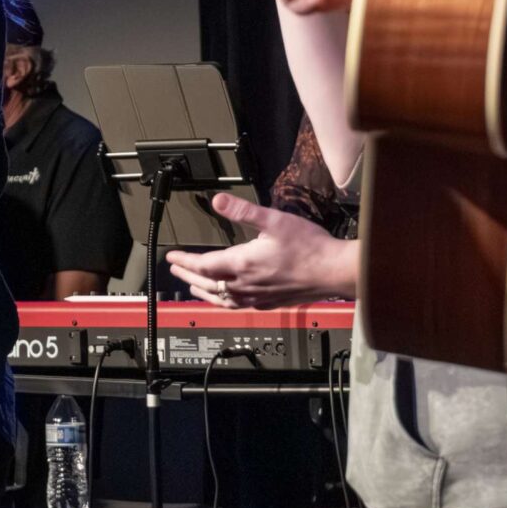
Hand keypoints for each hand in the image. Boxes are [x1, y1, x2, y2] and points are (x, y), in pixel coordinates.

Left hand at [166, 195, 358, 306]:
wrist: (335, 271)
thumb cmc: (310, 248)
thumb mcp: (274, 221)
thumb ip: (243, 212)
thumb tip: (218, 201)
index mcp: (243, 264)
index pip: (204, 265)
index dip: (185, 261)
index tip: (171, 257)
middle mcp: (246, 285)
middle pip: (208, 284)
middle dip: (188, 276)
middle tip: (174, 270)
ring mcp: (258, 297)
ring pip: (221, 299)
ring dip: (203, 292)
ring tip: (192, 288)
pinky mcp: (270, 303)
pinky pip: (238, 306)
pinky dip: (224, 302)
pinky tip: (227, 299)